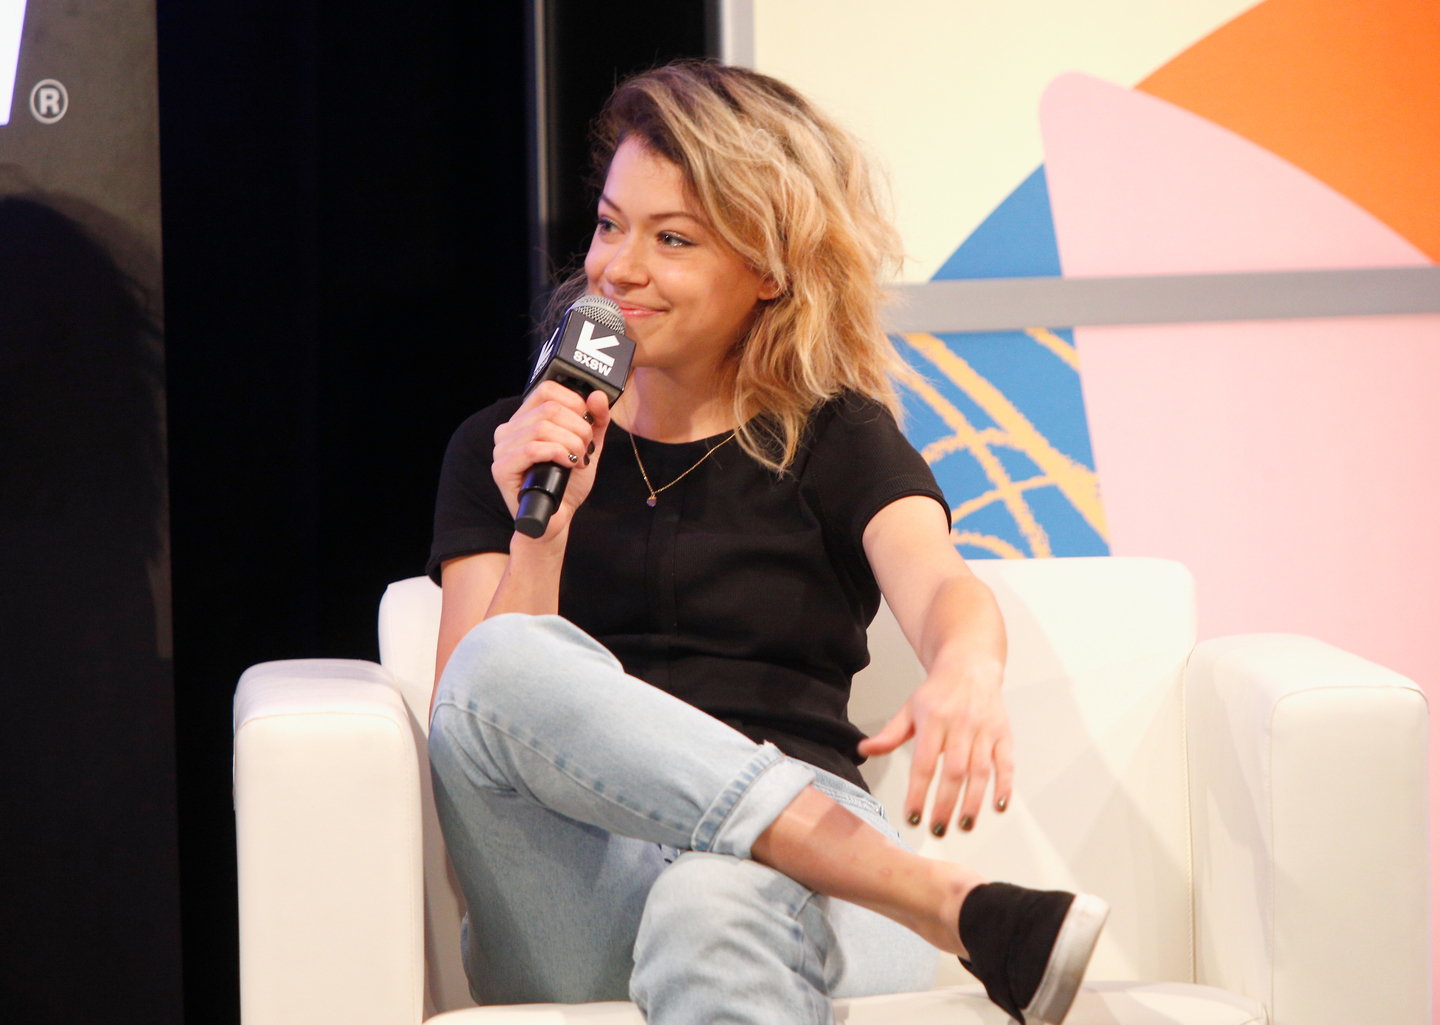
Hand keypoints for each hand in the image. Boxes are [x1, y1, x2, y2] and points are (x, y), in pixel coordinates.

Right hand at [491, 382, 611, 540]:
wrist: (557, 518)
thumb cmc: (567, 483)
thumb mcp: (588, 446)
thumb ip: (596, 421)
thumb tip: (597, 396)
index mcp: (525, 419)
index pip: (546, 390)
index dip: (574, 401)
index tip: (589, 421)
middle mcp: (509, 430)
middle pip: (549, 408)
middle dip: (578, 427)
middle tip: (587, 447)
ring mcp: (502, 449)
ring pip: (542, 428)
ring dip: (571, 443)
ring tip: (579, 459)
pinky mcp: (501, 469)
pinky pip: (531, 449)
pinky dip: (557, 453)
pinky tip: (567, 464)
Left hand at [857, 650, 1012, 835]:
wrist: (970, 666)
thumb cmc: (938, 693)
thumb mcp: (909, 709)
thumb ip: (889, 735)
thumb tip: (863, 751)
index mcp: (932, 720)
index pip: (923, 763)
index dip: (918, 792)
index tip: (912, 816)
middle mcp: (960, 725)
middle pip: (953, 771)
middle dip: (945, 804)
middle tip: (937, 830)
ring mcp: (984, 730)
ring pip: (980, 771)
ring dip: (973, 802)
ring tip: (963, 826)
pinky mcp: (1004, 734)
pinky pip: (1006, 763)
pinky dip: (1005, 786)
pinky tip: (997, 808)